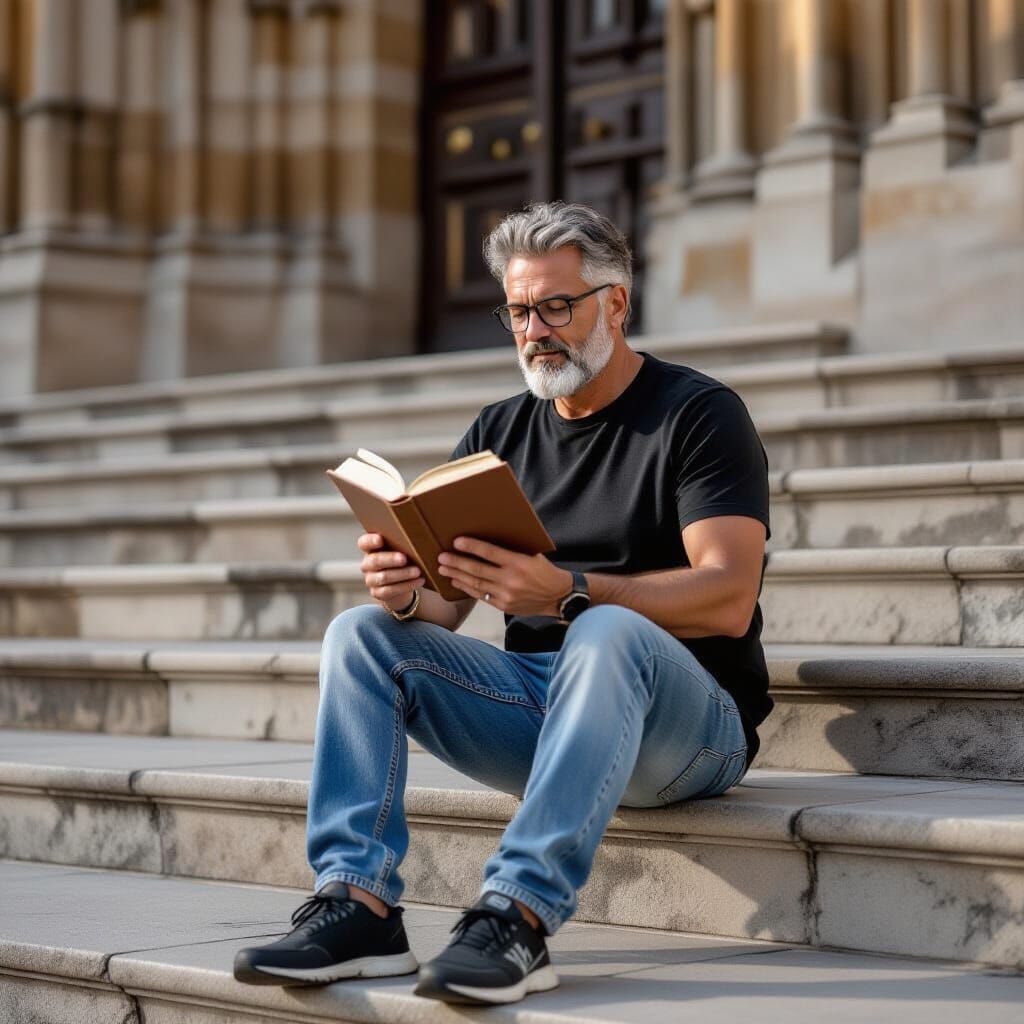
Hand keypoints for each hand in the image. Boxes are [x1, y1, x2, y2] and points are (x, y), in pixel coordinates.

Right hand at [357, 533, 423, 609]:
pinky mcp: (377, 593)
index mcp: (371, 549)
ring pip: (383, 577)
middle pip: (375, 561)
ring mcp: (371, 579)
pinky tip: (419, 581)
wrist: (401, 584)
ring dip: (402, 574)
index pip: (364, 542)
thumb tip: (418, 538)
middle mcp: (367, 564)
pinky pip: (390, 590)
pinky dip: (407, 585)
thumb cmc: (402, 561)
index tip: (380, 539)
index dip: (370, 541)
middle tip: (404, 559)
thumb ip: (402, 544)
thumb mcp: (400, 550)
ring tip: (417, 571)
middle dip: (390, 559)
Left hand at [436, 536, 572, 616]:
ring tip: (443, 569)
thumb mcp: (532, 555)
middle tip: (441, 557)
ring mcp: (507, 595)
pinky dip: (467, 588)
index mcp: (519, 563)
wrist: (558, 596)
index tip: (456, 541)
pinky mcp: (504, 606)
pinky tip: (457, 582)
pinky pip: (481, 596)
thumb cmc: (544, 570)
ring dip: (457, 576)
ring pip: (476, 584)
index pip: (490, 553)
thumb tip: (487, 541)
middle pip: (478, 570)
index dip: (472, 547)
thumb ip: (512, 550)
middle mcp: (512, 580)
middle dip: (457, 563)